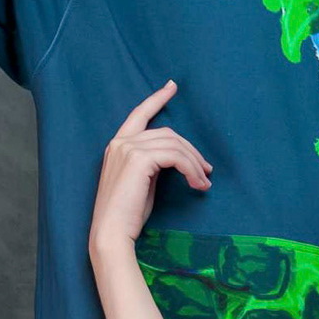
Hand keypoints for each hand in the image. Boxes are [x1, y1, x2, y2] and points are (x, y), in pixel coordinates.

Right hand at [88, 81, 211, 257]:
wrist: (111, 232)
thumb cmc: (127, 214)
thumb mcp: (141, 182)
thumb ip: (153, 163)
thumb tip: (179, 159)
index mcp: (117, 145)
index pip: (139, 114)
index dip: (157, 99)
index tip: (172, 86)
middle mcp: (121, 142)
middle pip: (168, 134)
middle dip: (191, 150)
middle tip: (206, 170)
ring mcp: (128, 148)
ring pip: (174, 145)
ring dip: (194, 163)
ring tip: (204, 182)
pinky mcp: (139, 159)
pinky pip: (175, 157)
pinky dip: (191, 169)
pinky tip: (197, 184)